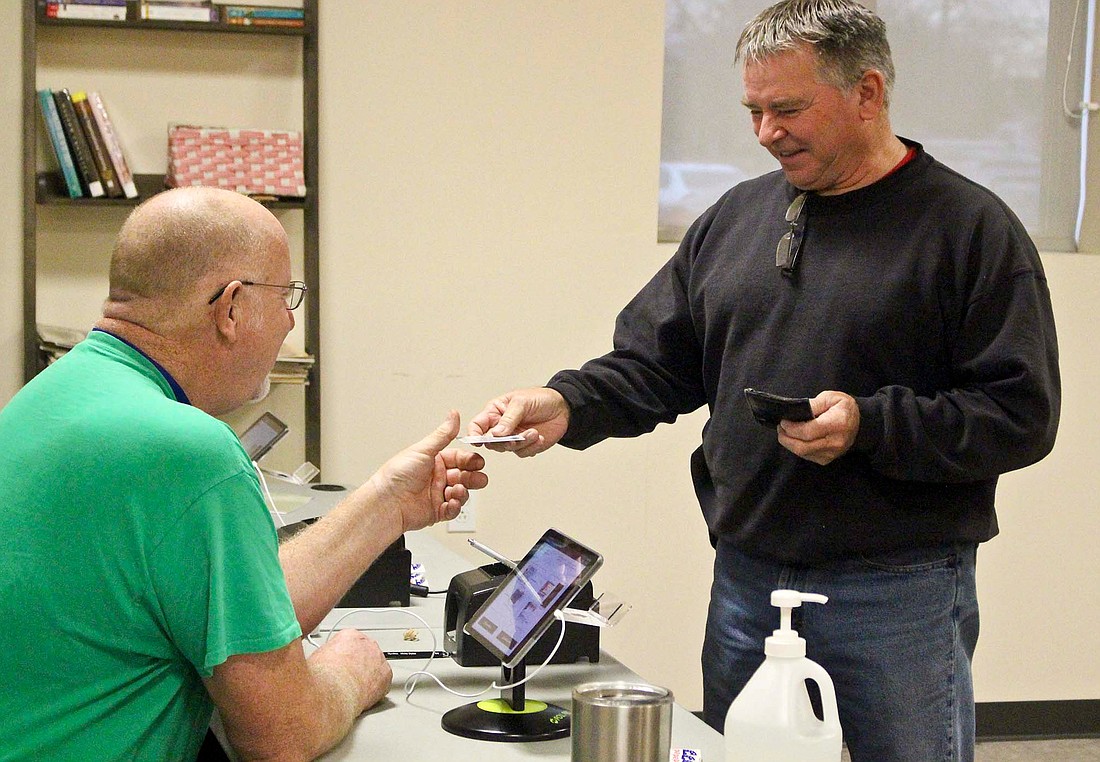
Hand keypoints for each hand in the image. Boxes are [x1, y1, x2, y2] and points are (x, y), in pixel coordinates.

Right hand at [310, 628, 391, 711]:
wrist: (332, 693)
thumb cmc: (321, 678)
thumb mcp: (314, 657)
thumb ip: (323, 654)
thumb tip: (320, 661)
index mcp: (349, 635)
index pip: (350, 642)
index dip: (343, 656)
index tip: (340, 666)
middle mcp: (367, 643)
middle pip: (365, 652)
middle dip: (357, 664)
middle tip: (347, 678)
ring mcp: (379, 658)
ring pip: (375, 665)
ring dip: (368, 675)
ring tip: (354, 688)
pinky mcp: (386, 675)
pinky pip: (384, 681)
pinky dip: (377, 688)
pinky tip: (365, 695)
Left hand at [368, 410, 488, 532]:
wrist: (387, 502)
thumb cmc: (397, 475)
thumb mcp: (423, 450)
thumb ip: (443, 434)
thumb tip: (453, 415)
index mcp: (435, 461)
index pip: (459, 459)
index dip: (470, 460)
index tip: (478, 462)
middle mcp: (437, 477)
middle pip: (464, 476)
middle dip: (473, 477)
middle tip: (477, 478)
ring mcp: (437, 494)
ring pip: (461, 493)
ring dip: (463, 492)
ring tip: (457, 490)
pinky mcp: (436, 511)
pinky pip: (452, 510)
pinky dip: (455, 507)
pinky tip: (451, 502)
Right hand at [468, 387, 569, 457]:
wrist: (563, 407)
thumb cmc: (540, 398)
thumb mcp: (521, 402)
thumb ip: (508, 419)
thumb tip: (495, 434)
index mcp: (495, 412)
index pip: (477, 425)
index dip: (474, 434)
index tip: (478, 441)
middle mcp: (501, 426)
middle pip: (490, 442)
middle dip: (502, 441)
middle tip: (514, 438)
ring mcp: (513, 437)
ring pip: (507, 449)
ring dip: (521, 443)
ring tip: (534, 433)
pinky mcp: (525, 445)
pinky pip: (522, 452)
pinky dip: (531, 447)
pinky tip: (539, 438)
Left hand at [777, 391, 859, 465]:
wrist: (861, 423)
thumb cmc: (844, 407)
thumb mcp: (830, 397)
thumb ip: (813, 404)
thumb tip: (796, 411)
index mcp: (837, 424)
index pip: (808, 432)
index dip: (792, 428)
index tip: (783, 422)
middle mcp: (835, 442)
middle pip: (803, 447)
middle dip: (786, 438)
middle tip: (780, 428)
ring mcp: (832, 453)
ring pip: (803, 453)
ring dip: (790, 444)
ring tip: (785, 433)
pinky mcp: (828, 459)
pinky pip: (807, 456)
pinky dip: (798, 448)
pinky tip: (795, 439)